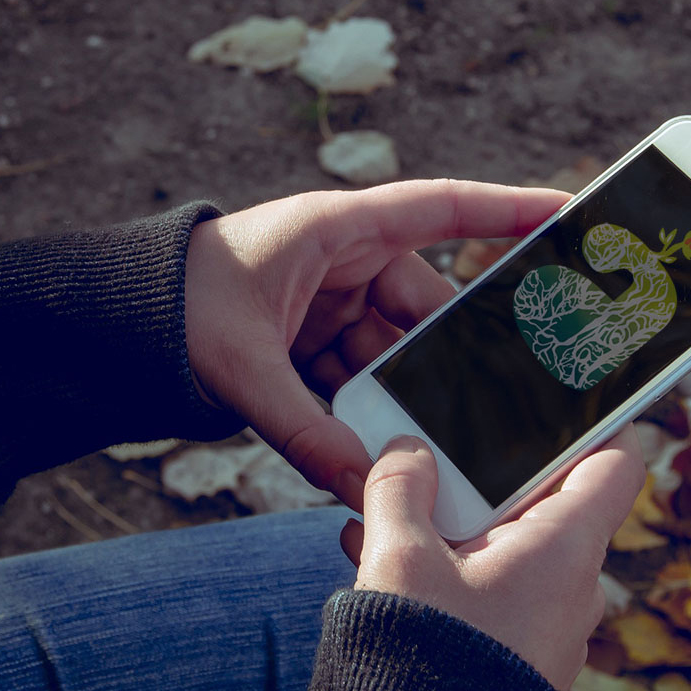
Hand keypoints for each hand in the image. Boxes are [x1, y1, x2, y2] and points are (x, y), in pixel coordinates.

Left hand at [184, 180, 566, 507]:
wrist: (120, 322)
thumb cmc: (175, 307)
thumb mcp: (240, 363)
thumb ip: (302, 426)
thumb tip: (361, 481)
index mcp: (336, 230)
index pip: (440, 209)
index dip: (508, 209)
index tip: (569, 213)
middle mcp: (345, 260)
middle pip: (426, 308)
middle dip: (452, 357)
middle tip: (504, 394)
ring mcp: (332, 301)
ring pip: (395, 351)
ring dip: (404, 397)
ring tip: (429, 442)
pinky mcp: (316, 339)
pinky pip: (362, 374)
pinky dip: (368, 408)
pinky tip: (377, 447)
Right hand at [346, 428, 645, 690]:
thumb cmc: (425, 657)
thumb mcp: (399, 556)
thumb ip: (399, 487)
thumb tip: (407, 451)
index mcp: (566, 547)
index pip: (613, 461)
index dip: (595, 417)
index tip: (560, 391)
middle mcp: (571, 585)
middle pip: (543, 497)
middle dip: (482, 473)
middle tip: (430, 450)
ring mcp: (546, 623)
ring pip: (505, 545)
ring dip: (451, 523)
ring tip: (385, 511)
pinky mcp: (514, 652)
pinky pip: (488, 589)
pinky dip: (446, 568)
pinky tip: (381, 560)